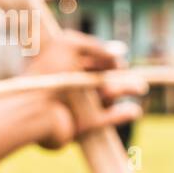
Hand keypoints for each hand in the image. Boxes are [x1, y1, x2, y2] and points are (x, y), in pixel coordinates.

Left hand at [26, 30, 146, 148]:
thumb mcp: (70, 45)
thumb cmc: (48, 73)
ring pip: (104, 98)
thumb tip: (120, 51)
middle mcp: (67, 86)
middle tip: (133, 73)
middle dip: (118, 75)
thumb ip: (96, 46)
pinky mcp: (79, 127)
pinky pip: (104, 120)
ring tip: (139, 87)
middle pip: (99, 79)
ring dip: (123, 91)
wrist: (34, 110)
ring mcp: (74, 107)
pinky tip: (135, 110)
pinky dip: (120, 115)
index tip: (118, 60)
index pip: (88, 60)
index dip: (105, 58)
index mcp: (61, 65)